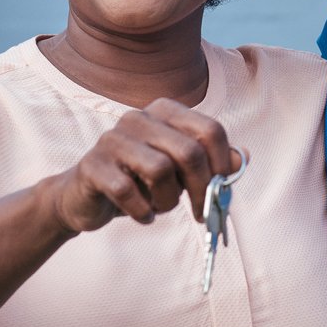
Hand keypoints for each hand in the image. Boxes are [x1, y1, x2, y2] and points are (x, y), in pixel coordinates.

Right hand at [46, 99, 238, 233]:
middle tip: (201, 213)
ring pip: (160, 170)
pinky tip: (142, 215)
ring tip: (160, 207)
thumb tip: (241, 158)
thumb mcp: (180, 173)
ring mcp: (112, 139)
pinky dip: (142, 211)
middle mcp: (138, 118)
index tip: (220, 191)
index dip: (222, 164)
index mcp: (164, 112)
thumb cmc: (140, 182)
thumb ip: (211, 164)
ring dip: (168, 200)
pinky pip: (127, 192)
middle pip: (189, 152)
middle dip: (201, 189)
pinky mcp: (92, 165)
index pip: (210, 130)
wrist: (85, 197)